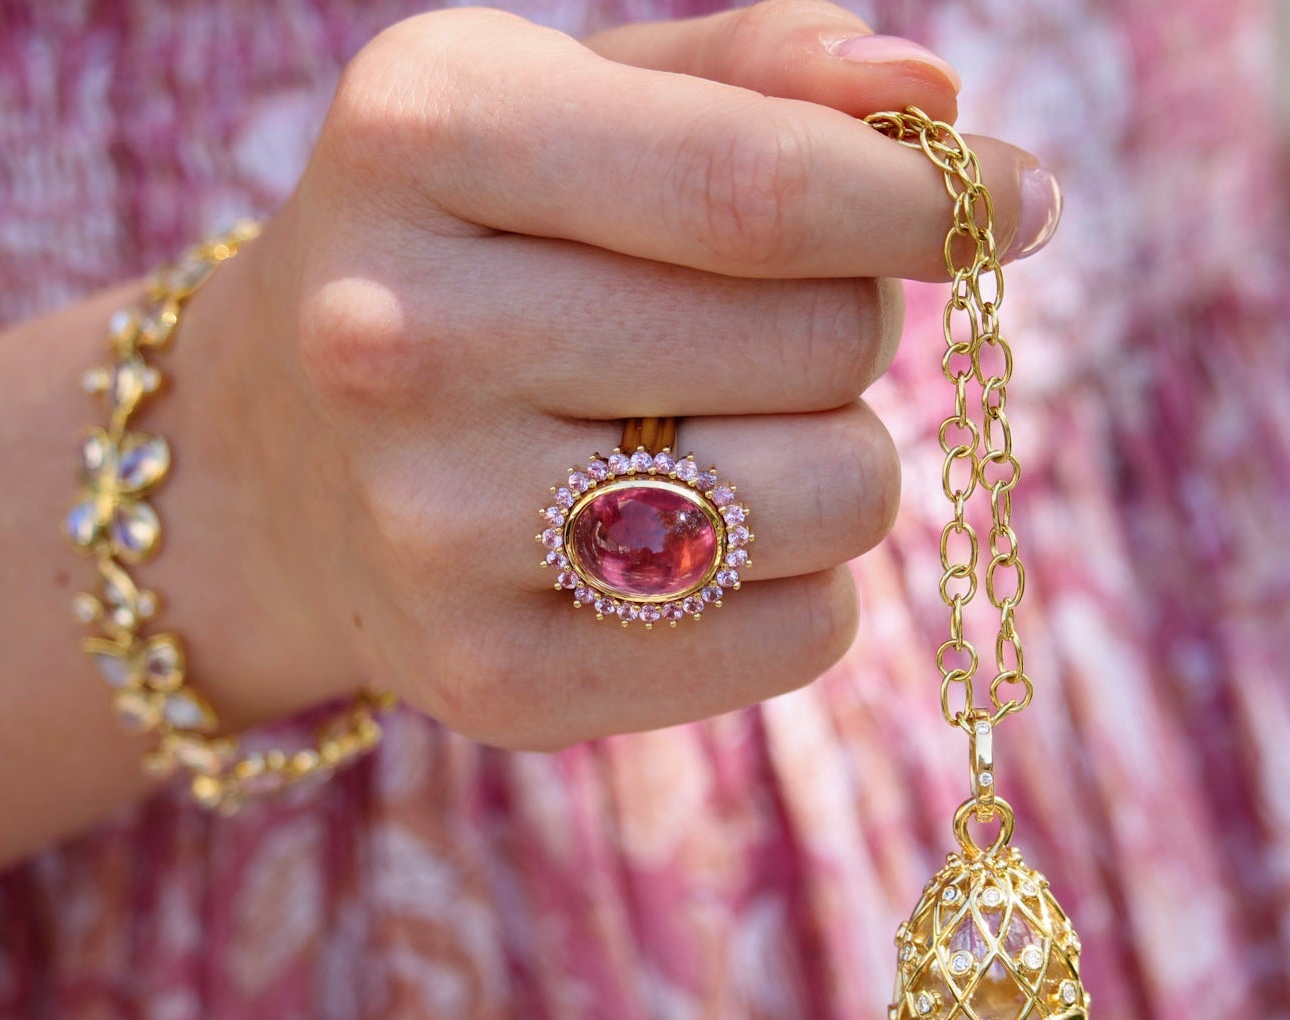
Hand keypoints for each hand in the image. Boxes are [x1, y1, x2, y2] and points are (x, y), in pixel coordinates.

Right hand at [179, 1, 1058, 749]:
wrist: (268, 464)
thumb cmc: (469, 244)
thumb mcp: (567, 97)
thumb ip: (758, 71)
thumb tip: (939, 93)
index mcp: (423, 138)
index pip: (759, 187)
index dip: (932, 202)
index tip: (1021, 204)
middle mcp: (402, 339)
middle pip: (824, 342)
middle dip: (853, 321)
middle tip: (760, 323)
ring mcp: (436, 528)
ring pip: (838, 496)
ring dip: (836, 453)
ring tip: (718, 427)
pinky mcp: (495, 679)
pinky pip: (802, 635)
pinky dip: (801, 581)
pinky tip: (696, 538)